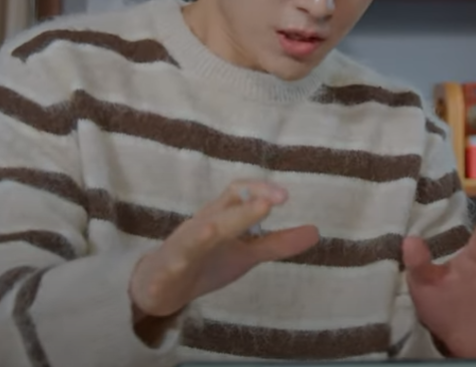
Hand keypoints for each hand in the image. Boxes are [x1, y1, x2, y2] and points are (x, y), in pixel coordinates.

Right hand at [129, 179, 319, 318]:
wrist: (159, 286)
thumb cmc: (207, 261)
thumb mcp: (246, 253)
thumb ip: (278, 243)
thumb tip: (316, 232)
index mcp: (221, 216)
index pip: (238, 192)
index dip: (258, 189)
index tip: (284, 196)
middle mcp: (201, 224)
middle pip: (221, 211)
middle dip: (242, 209)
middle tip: (269, 203)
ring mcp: (182, 246)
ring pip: (193, 235)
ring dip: (205, 231)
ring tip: (215, 228)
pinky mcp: (166, 269)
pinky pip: (170, 263)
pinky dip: (175, 262)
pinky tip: (179, 264)